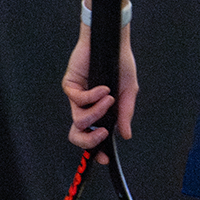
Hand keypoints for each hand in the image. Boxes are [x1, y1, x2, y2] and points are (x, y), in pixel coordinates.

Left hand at [62, 24, 136, 153]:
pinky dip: (92, 96)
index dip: (96, 150)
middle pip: (77, 134)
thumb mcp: (129, 91)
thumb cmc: (121, 64)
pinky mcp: (70, 86)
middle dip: (89, 140)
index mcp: (99, 111)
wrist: (113, 42)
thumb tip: (126, 135)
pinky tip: (104, 88)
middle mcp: (86, 107)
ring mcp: (76, 97)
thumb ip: (125, 113)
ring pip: (79, 119)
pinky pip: (77, 99)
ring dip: (96, 111)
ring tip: (110, 98)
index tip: (105, 158)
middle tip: (102, 135)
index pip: (93, 135)